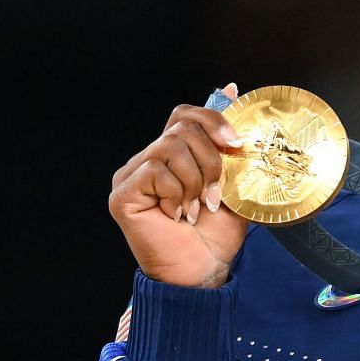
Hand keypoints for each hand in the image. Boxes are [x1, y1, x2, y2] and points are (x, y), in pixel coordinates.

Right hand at [109, 86, 248, 287]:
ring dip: (195, 181)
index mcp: (172, 156)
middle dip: (211, 159)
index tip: (237, 142)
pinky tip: (176, 215)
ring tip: (196, 208)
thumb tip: (230, 88)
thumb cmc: (216, 235)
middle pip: (182, 126)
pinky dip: (176, 193)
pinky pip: (155, 170)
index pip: (185, 115)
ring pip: (170, 147)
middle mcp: (147, 161)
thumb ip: (229, 145)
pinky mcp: (122, 194)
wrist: (204, 272)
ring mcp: (131, 176)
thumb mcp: (232, 183)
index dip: (212, 118)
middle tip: (216, 194)